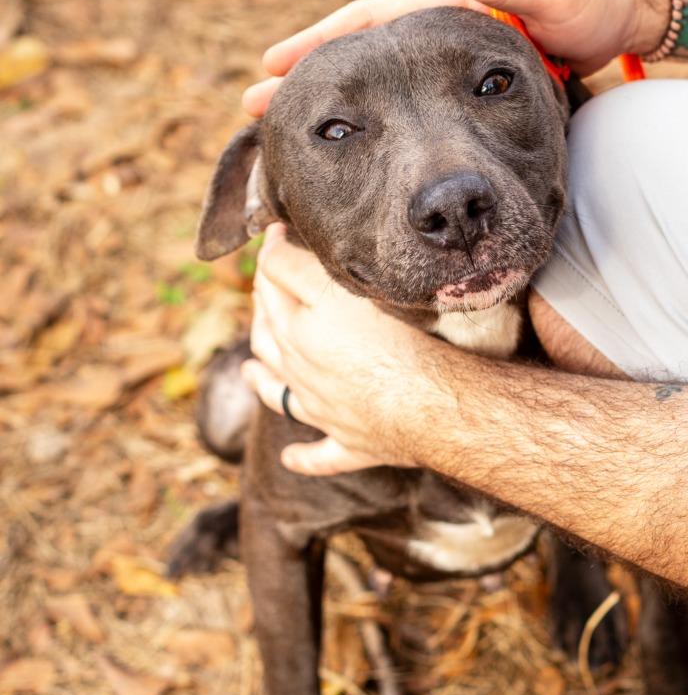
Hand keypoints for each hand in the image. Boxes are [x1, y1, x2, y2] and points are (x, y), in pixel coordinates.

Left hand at [241, 224, 433, 475]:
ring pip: (283, 398)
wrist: (430, 406)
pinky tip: (290, 458)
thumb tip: (268, 247)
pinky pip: (321, 456)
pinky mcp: (352, 446)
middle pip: (268, 343)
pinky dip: (303, 458)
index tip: (275, 236)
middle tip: (262, 296)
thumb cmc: (391, 345)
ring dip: (263, 384)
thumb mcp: (337, 292)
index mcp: (296, 337)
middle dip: (262, 316)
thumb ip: (294, 268)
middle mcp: (303, 377)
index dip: (269, 260)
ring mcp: (325, 415)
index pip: (271, 292)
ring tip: (251, 372)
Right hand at [243, 0, 661, 115]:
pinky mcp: (464, 85)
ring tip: (298, 134)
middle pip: (358, 57)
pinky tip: (367, 147)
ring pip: (379, 84)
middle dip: (310, 82)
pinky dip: (382, 120)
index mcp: (438, 6)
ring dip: (340, 106)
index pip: (363, 22)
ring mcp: (445, 60)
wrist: (617, 14)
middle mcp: (432, 32)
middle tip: (258, 111)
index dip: (316, 44)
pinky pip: (411, 103)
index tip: (270, 68)